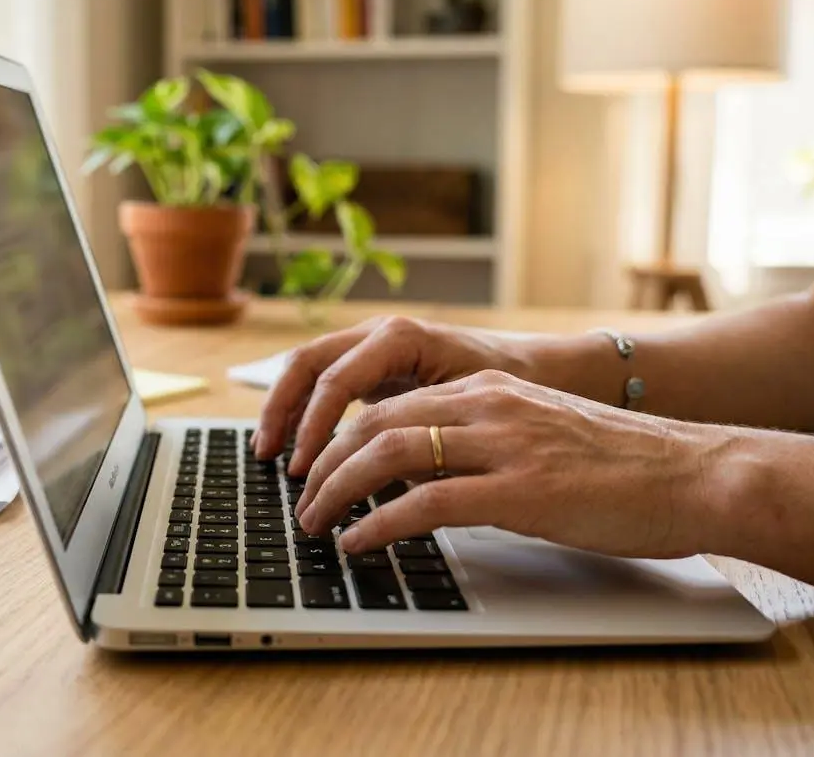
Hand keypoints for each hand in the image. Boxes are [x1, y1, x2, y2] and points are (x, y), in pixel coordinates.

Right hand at [253, 316, 533, 472]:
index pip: (336, 380)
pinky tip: (297, 446)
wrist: (545, 369)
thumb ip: (420, 438)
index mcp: (400, 338)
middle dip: (281, 411)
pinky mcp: (374, 365)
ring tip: (269, 455)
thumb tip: (380, 479)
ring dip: (284, 409)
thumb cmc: (515, 390)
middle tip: (269, 458)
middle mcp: (380, 333)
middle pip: (307, 363)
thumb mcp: (468, 413)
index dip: (314, 427)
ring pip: (308, 368)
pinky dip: (304, 410)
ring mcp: (373, 345)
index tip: (306, 469)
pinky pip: (325, 380)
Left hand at [293, 370, 734, 558]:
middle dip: (324, 463)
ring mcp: (504, 444)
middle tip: (302, 498)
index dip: (341, 436)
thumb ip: (487, 442)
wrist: (696, 472)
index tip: (316, 465)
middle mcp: (488, 405)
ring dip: (338, 491)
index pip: (390, 403)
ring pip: (388, 453)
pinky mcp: (521, 490)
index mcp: (490, 390)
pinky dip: (380, 522)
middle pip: (375, 423)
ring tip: (315, 523)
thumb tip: (432, 477)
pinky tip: (359, 541)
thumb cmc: (627, 464)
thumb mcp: (543, 433)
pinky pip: (426, 502)